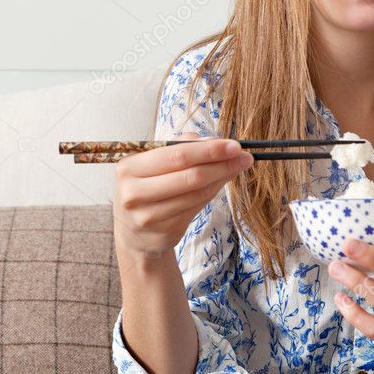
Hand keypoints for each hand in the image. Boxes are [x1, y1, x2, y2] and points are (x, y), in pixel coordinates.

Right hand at [113, 132, 252, 259]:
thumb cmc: (145, 187)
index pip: (176, 155)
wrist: (133, 232)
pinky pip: (197, 208)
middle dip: (222, 164)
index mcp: (129, 168)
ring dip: (222, 178)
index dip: (208, 150)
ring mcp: (149, 216)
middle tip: (244, 156)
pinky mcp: (164, 232)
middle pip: (190, 176)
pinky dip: (213, 193)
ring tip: (238, 167)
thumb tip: (212, 140)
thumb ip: (179, 147)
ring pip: (197, 193)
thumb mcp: (151, 162)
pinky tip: (221, 183)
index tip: (234, 145)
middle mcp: (135, 193)